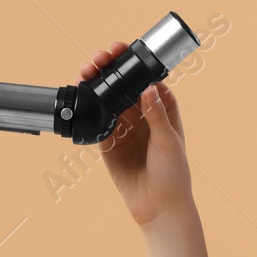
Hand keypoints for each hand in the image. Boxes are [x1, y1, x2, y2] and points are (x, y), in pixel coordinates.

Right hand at [78, 41, 193, 226]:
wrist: (158, 207)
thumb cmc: (174, 174)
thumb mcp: (169, 141)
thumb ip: (156, 115)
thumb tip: (148, 88)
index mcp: (162, 108)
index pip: (145, 78)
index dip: (133, 62)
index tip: (121, 50)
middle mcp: (142, 114)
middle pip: (123, 84)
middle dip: (110, 68)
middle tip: (99, 58)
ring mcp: (124, 127)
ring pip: (107, 99)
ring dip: (96, 84)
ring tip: (86, 71)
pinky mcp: (108, 142)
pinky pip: (96, 121)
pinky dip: (88, 109)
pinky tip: (81, 96)